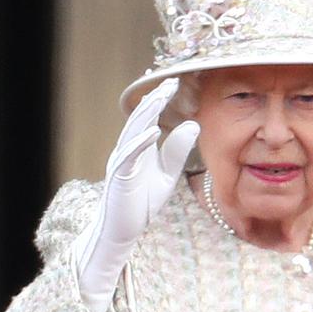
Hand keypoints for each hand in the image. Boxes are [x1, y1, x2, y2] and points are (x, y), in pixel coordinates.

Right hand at [74, 77, 199, 311]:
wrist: (124, 230)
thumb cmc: (142, 203)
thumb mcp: (167, 176)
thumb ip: (176, 152)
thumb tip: (192, 124)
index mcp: (139, 148)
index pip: (149, 117)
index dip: (159, 99)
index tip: (174, 82)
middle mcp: (128, 150)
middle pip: (139, 118)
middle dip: (154, 99)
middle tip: (169, 81)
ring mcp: (122, 162)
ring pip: (132, 131)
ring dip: (146, 114)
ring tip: (160, 97)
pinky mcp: (120, 177)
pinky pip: (129, 156)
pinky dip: (140, 143)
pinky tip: (153, 132)